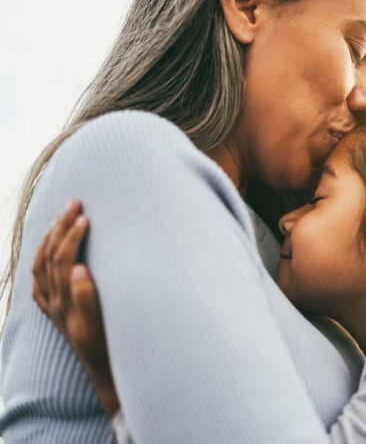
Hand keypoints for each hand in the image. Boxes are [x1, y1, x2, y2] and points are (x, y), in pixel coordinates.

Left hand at [31, 200, 120, 416]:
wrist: (108, 376)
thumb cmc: (110, 351)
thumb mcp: (101, 327)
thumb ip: (87, 299)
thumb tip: (78, 270)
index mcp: (65, 304)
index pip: (63, 260)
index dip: (72, 236)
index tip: (86, 216)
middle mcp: (54, 305)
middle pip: (48, 258)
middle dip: (59, 228)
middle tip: (74, 203)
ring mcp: (54, 310)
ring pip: (41, 268)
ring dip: (49, 240)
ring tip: (62, 218)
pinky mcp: (57, 316)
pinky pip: (40, 285)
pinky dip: (42, 264)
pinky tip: (50, 254)